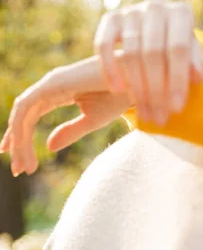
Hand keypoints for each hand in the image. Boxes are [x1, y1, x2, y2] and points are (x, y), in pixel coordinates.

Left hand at [0, 56, 130, 176]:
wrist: (137, 79)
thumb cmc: (120, 96)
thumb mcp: (93, 120)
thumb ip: (70, 132)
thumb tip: (48, 147)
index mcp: (59, 91)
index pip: (32, 115)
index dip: (22, 138)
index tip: (21, 162)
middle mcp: (51, 84)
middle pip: (24, 116)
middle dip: (17, 144)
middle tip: (18, 170)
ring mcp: (51, 81)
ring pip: (22, 113)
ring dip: (18, 140)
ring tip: (22, 165)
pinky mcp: (53, 81)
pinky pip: (27, 106)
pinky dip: (19, 126)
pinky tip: (21, 146)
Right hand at [94, 0, 202, 124]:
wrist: (157, 27)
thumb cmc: (179, 45)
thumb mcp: (192, 52)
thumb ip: (194, 63)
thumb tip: (197, 78)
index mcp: (181, 13)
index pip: (179, 49)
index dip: (177, 80)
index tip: (177, 108)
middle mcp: (156, 7)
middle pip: (154, 53)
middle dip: (157, 90)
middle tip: (159, 117)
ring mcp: (131, 11)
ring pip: (130, 52)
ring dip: (137, 87)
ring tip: (144, 113)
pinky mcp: (110, 17)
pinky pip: (104, 45)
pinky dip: (109, 69)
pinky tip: (117, 90)